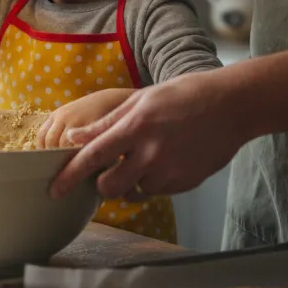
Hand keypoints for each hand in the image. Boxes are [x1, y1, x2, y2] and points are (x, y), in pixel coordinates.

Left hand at [49, 70, 247, 199]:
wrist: (232, 106)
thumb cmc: (185, 96)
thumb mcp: (141, 100)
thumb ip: (107, 123)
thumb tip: (74, 137)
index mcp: (136, 126)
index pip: (93, 157)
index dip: (70, 176)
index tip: (54, 190)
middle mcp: (151, 153)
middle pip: (109, 187)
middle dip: (101, 184)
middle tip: (106, 172)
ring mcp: (170, 171)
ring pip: (133, 191)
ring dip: (130, 182)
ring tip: (144, 159)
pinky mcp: (185, 183)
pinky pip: (157, 192)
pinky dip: (153, 181)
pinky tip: (166, 160)